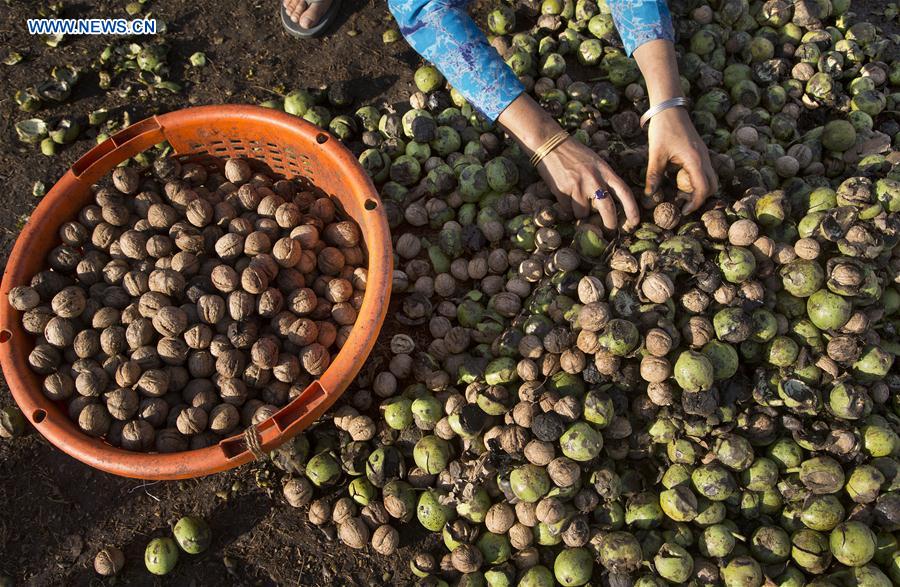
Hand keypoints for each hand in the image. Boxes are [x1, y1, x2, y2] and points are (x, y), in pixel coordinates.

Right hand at [496, 93, 638, 229]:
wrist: (550, 144)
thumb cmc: (575, 153)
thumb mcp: (596, 161)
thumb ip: (604, 179)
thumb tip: (608, 203)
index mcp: (605, 171)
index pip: (624, 192)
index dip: (632, 209)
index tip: (635, 222)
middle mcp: (594, 179)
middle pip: (607, 209)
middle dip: (610, 225)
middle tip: (609, 232)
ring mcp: (577, 186)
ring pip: (583, 214)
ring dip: (581, 215)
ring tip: (577, 205)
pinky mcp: (562, 191)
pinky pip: (567, 210)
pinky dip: (567, 210)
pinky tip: (565, 200)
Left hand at [645, 106, 717, 215]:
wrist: (670, 107)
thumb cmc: (663, 128)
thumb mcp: (656, 153)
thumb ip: (654, 175)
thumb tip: (650, 195)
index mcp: (695, 160)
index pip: (703, 188)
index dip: (695, 203)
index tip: (683, 211)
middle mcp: (704, 158)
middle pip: (712, 186)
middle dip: (700, 199)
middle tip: (683, 206)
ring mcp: (704, 154)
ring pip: (711, 178)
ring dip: (700, 190)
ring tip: (681, 196)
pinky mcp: (700, 152)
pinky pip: (705, 171)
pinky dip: (698, 180)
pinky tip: (681, 182)